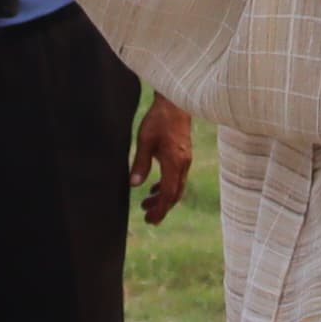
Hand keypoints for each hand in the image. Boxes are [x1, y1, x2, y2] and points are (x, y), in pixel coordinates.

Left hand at [131, 95, 194, 225]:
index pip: (168, 193)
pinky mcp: (184, 155)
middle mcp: (183, 164)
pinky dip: (167, 187)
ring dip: (163, 198)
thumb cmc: (159, 119)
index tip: (150, 219)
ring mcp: (185, 159)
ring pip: (177, 186)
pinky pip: (177, 177)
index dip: (159, 208)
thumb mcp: (145, 140)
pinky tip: (154, 187)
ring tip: (146, 204)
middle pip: (175, 194)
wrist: (175, 102)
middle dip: (162, 208)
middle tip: (148, 218)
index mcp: (174, 162)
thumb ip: (140, 163)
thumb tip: (134, 185)